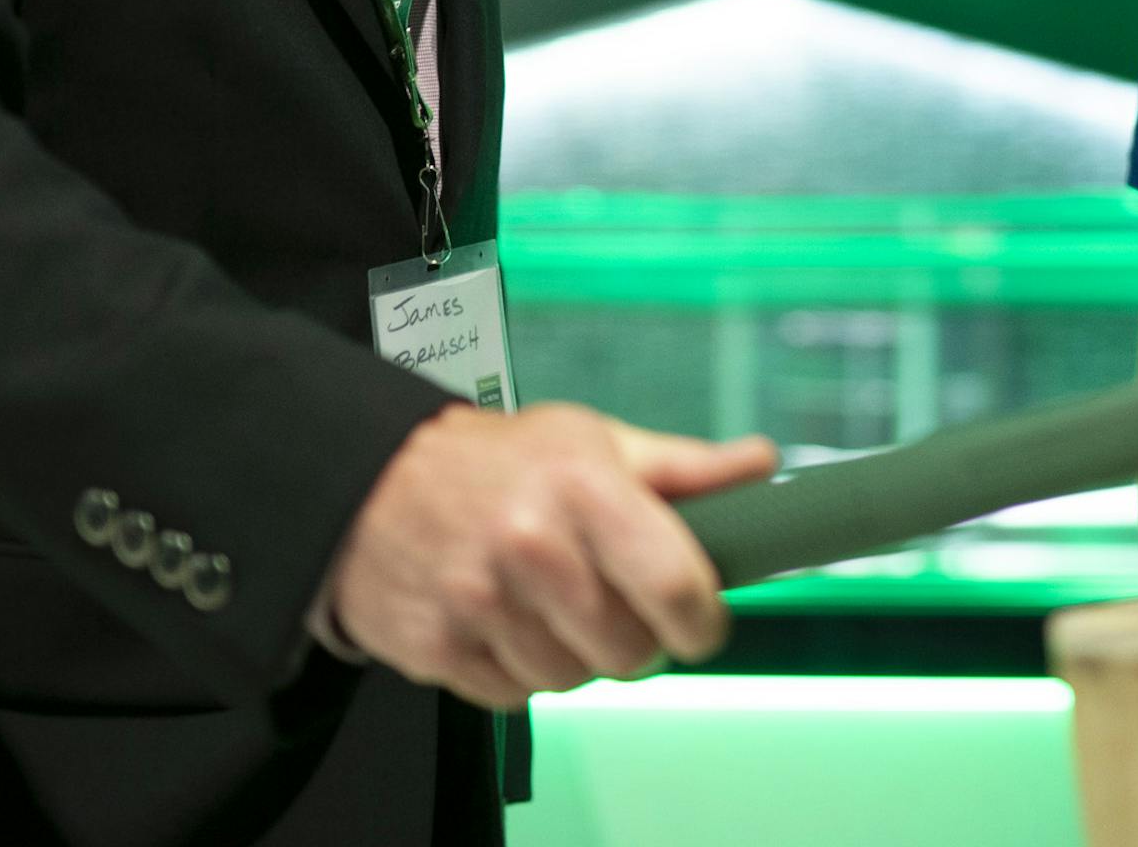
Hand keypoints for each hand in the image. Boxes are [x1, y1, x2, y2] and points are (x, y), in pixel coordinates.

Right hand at [331, 401, 776, 710]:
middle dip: (639, 638)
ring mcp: (480, 601)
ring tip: (556, 604)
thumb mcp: (595, 441)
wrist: (374, 483)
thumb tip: (763, 464)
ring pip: (574, 679)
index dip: (703, 619)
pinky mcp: (438, 648)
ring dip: (578, 655)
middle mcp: (532, 545)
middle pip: (628, 649)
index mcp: (584, 487)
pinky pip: (515, 696)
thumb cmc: (502, 461)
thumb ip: (684, 466)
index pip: (672, 582)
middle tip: (620, 605)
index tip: (705, 623)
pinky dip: (523, 670)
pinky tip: (510, 621)